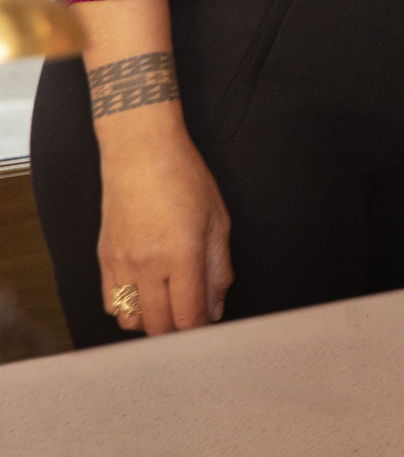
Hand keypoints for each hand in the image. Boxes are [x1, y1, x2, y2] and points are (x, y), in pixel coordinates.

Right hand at [95, 109, 232, 335]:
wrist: (140, 154)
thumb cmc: (184, 179)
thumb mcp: (218, 221)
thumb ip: (218, 269)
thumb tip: (214, 309)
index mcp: (180, 256)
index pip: (187, 318)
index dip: (201, 331)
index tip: (210, 327)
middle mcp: (146, 265)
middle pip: (157, 327)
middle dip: (178, 331)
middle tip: (193, 317)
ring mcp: (120, 264)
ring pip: (129, 321)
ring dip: (150, 322)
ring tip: (169, 305)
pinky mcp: (103, 260)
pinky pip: (111, 303)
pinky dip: (129, 309)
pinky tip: (146, 293)